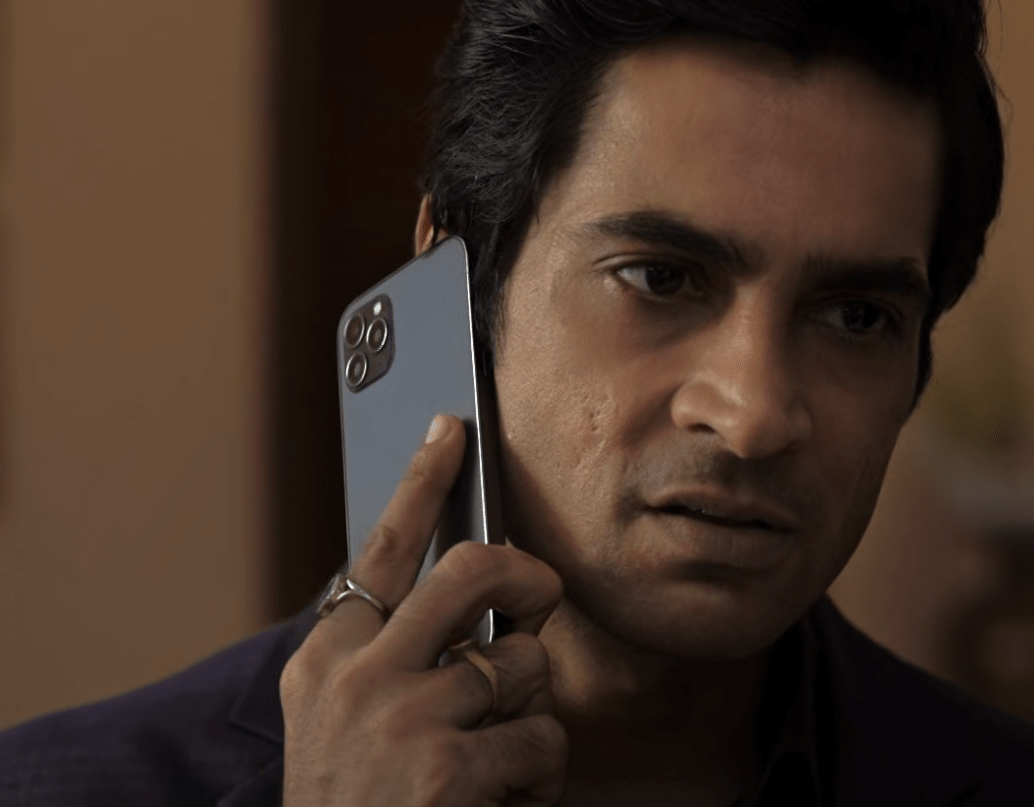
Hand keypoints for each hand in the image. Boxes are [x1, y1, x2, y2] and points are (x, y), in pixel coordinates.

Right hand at [281, 415, 566, 805]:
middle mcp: (357, 677)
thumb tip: (479, 606)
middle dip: (528, 577)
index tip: (453, 428)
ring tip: (495, 766)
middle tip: (542, 601)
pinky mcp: (447, 768)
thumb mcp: (343, 725)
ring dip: (532, 721)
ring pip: (525, 668)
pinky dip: (538, 779)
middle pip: (472, 572)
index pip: (380, 549)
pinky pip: (541, 740)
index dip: (424, 482)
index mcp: (327, 660)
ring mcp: (401, 719)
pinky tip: (497, 806)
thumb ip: (391, 659)